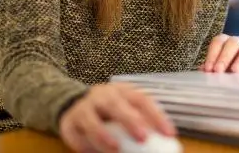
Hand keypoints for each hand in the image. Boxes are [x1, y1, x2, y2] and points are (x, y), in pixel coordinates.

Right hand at [59, 82, 175, 152]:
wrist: (75, 103)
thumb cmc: (109, 111)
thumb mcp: (126, 110)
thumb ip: (141, 122)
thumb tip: (164, 141)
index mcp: (122, 91)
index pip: (141, 99)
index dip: (156, 115)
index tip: (169, 133)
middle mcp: (102, 95)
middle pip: (115, 103)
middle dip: (129, 120)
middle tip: (142, 137)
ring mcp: (84, 107)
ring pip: (91, 119)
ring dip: (103, 136)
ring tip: (116, 149)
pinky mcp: (69, 122)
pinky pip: (75, 134)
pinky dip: (84, 145)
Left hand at [200, 34, 238, 73]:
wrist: (230, 86)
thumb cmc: (218, 76)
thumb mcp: (210, 73)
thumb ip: (208, 70)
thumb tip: (203, 71)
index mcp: (223, 43)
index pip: (218, 41)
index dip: (213, 54)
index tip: (208, 69)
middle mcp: (237, 44)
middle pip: (234, 42)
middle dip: (225, 57)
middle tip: (219, 71)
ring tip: (235, 72)